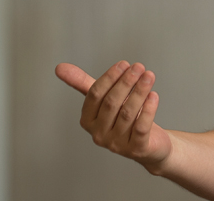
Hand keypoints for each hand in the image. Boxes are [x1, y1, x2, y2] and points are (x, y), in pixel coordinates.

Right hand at [55, 61, 172, 172]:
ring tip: (149, 76)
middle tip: (139, 66)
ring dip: (139, 91)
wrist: (150, 144)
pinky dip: (148, 109)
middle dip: (126, 82)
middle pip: (111, 103)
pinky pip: (141, 127)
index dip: (109, 78)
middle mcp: (99, 134)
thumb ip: (84, 84)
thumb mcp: (104, 100)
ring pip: (128, 113)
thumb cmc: (123, 117)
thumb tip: (59, 67)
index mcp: (88, 120)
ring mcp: (117, 144)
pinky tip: (154, 95)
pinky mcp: (136, 149)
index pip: (94, 95)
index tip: (124, 64)